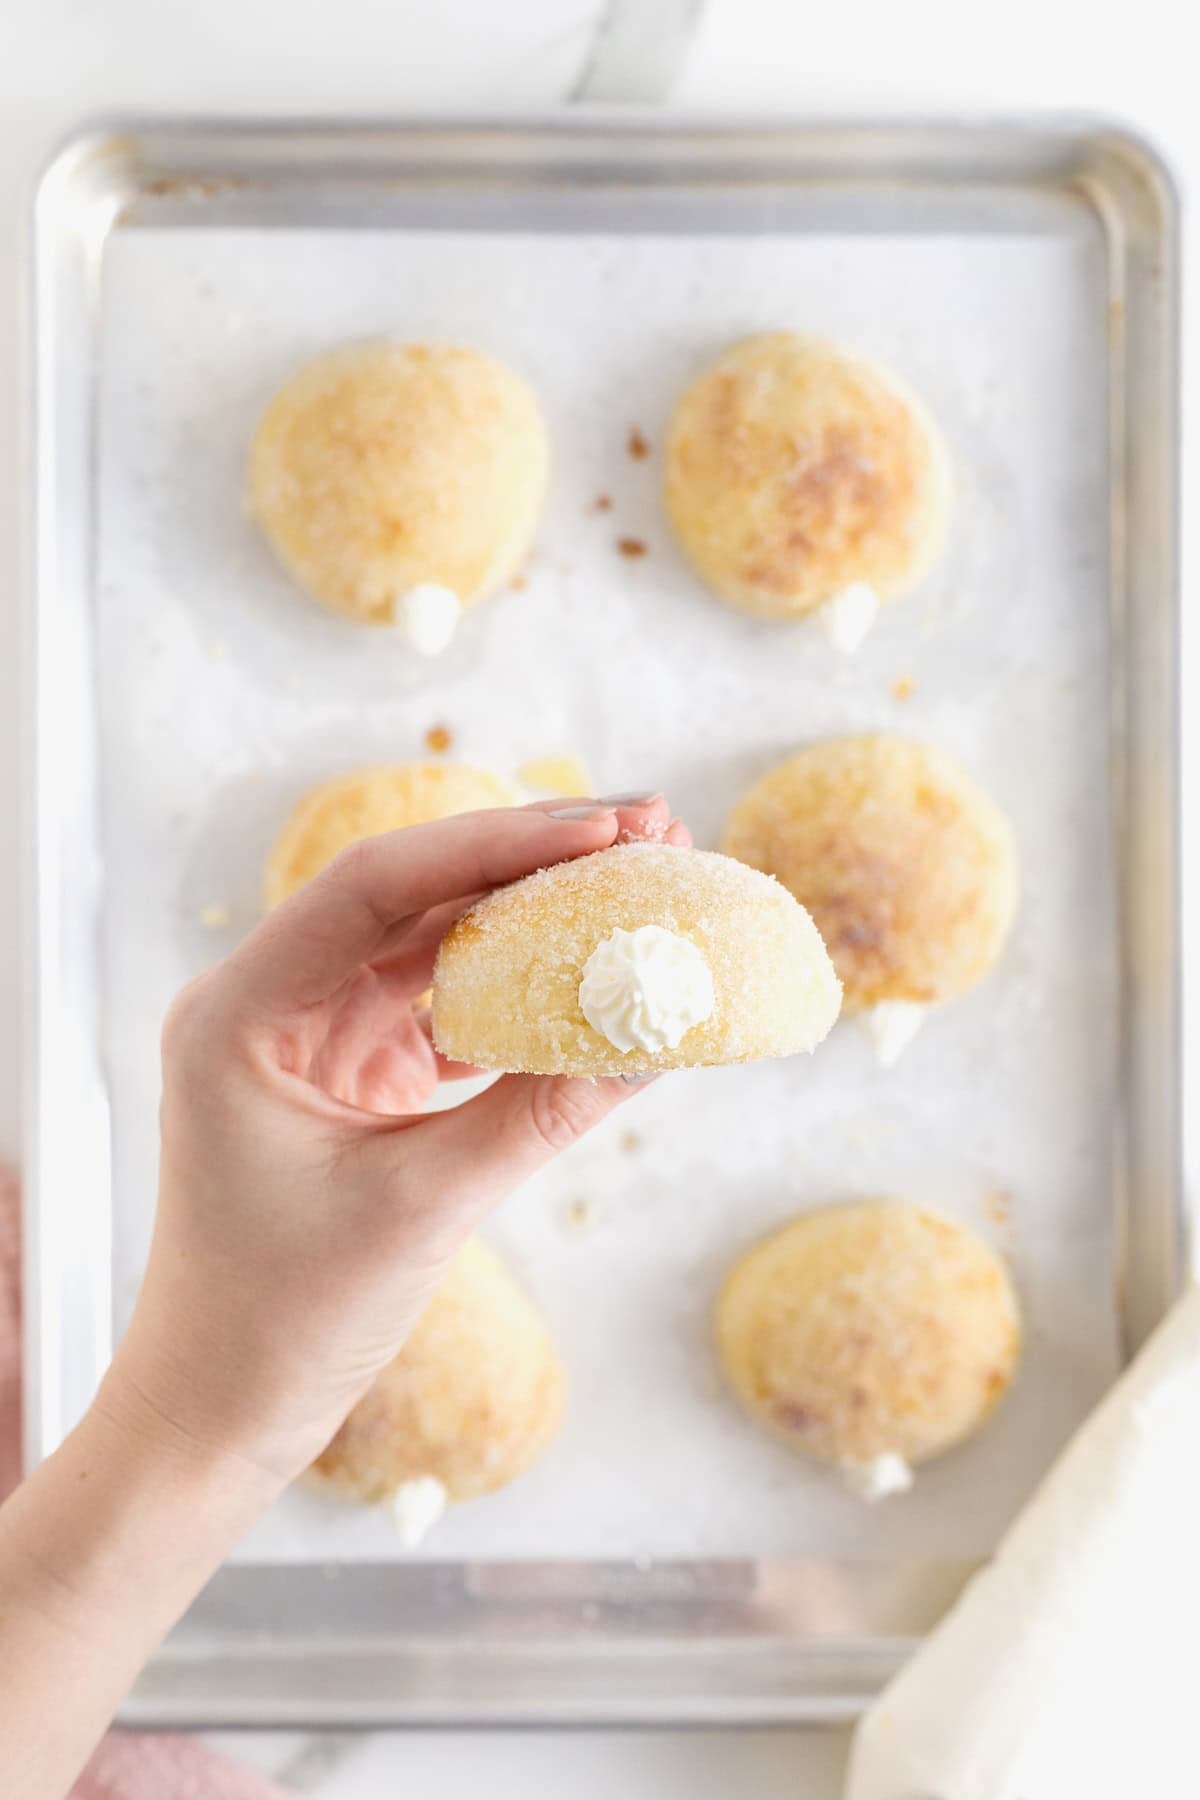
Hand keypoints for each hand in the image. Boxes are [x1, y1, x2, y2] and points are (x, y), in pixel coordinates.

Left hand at [102, 795, 687, 1488]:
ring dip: (533, 919)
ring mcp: (312, 1035)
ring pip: (435, 946)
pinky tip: (593, 977)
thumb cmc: (281, 1319)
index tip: (603, 829)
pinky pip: (446, 1008)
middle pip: (413, 899)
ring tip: (638, 884)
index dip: (494, 846)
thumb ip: (538, 1114)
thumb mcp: (422, 1207)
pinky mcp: (353, 1074)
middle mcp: (269, 1002)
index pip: (373, 887)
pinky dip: (518, 993)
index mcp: (240, 1011)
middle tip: (647, 831)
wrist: (219, 1411)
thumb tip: (655, 1037)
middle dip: (530, 864)